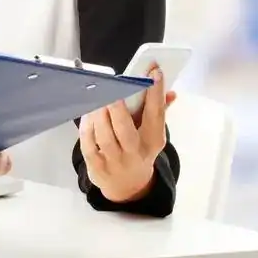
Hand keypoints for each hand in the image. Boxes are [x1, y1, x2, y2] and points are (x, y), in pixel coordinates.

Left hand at [79, 66, 174, 203]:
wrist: (128, 186)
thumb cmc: (140, 149)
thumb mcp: (153, 134)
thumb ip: (159, 110)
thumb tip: (170, 92)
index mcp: (153, 141)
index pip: (156, 115)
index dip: (156, 93)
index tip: (154, 72)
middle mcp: (135, 153)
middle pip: (125, 130)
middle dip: (117, 108)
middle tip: (112, 87)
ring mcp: (115, 162)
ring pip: (104, 136)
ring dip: (98, 114)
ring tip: (97, 97)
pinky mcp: (97, 167)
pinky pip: (88, 144)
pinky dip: (87, 126)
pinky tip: (88, 113)